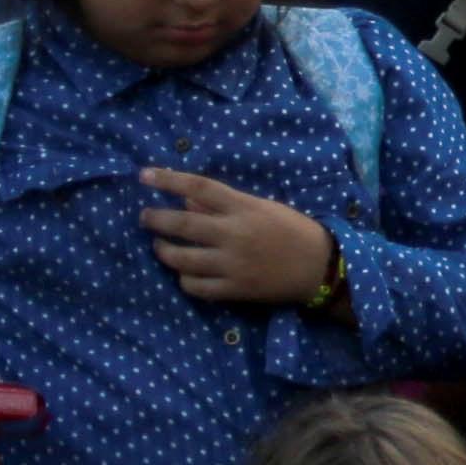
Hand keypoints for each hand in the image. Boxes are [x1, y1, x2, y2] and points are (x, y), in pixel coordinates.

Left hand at [141, 170, 337, 310]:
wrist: (321, 267)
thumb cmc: (293, 231)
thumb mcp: (263, 208)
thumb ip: (224, 206)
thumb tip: (186, 202)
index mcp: (245, 208)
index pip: (199, 188)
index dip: (168, 180)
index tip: (144, 176)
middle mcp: (235, 234)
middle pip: (182, 224)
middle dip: (155, 219)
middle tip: (145, 217)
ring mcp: (233, 264)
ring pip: (182, 258)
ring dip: (163, 251)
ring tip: (160, 246)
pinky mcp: (235, 289)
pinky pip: (195, 286)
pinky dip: (184, 279)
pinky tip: (184, 273)